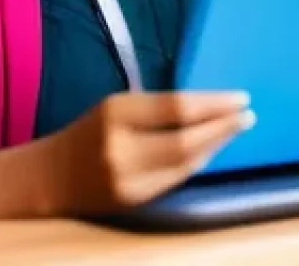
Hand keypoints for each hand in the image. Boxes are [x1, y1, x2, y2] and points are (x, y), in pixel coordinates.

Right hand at [34, 90, 254, 215]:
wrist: (50, 177)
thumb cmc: (88, 131)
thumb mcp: (116, 106)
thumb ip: (155, 109)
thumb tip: (206, 107)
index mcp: (116, 112)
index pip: (176, 108)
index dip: (213, 104)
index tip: (241, 97)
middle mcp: (122, 148)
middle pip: (186, 140)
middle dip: (222, 127)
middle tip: (248, 115)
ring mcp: (128, 180)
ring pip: (185, 164)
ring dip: (216, 146)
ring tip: (236, 129)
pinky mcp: (133, 201)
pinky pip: (175, 180)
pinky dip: (197, 163)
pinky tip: (212, 150)